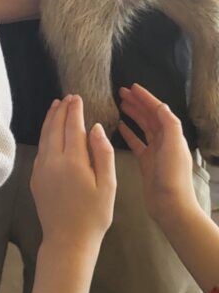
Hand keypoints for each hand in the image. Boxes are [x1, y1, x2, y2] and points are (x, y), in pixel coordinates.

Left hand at [31, 95, 116, 252]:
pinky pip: (40, 150)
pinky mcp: (36, 179)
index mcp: (73, 161)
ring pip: (44, 138)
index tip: (77, 97)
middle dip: (61, 111)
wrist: (67, 241)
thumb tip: (95, 128)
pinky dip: (45, 136)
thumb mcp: (108, 186)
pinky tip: (49, 134)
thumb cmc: (94, 216)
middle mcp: (53, 161)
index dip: (74, 110)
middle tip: (66, 97)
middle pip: (54, 128)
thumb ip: (102, 154)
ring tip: (55, 107)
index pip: (72, 127)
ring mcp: (41, 170)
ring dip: (50, 120)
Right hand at [118, 84, 200, 225]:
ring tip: (119, 105)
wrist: (171, 206)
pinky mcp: (146, 162)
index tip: (131, 87)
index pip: (158, 111)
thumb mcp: (173, 147)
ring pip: (142, 127)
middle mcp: (165, 141)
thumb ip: (169, 125)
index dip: (146, 98)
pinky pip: (136, 143)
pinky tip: (119, 126)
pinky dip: (128, 133)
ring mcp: (155, 152)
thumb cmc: (172, 177)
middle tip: (120, 92)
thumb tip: (160, 105)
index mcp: (172, 135)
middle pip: (150, 116)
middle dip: (137, 103)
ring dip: (133, 115)